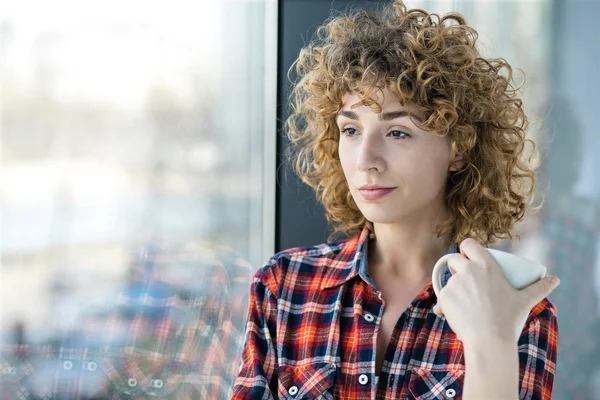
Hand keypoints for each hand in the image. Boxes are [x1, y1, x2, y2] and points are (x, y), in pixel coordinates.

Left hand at [432, 238, 559, 343]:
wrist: (489, 339)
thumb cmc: (508, 318)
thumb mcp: (525, 300)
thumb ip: (540, 288)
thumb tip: (555, 280)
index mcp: (486, 265)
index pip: (468, 243)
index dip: (467, 249)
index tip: (469, 257)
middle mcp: (468, 270)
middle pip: (454, 259)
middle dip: (456, 267)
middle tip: (465, 280)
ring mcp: (454, 283)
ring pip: (448, 281)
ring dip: (452, 288)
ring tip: (462, 302)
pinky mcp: (445, 297)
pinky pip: (440, 298)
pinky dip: (443, 305)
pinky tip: (447, 312)